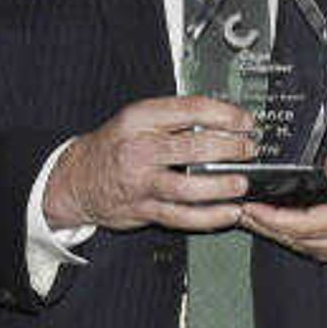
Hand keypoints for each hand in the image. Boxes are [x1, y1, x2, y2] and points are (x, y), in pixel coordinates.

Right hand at [44, 95, 261, 233]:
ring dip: (221, 187)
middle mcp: (139, 149)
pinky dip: (209, 217)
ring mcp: (141, 182)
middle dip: (229, 149)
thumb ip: (174, 119)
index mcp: (140, 119)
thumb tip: (222, 119)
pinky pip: (181, 217)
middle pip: (192, 148)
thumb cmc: (114, 147)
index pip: (190, 110)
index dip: (225, 115)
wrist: (77, 180)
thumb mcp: (137, 120)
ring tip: (241, 184)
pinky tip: (228, 213)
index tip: (246, 121)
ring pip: (188, 187)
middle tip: (249, 150)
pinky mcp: (143, 210)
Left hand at [244, 146, 326, 267]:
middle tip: (239, 211)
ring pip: (299, 247)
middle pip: (296, 239)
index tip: (251, 207)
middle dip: (265, 226)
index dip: (273, 217)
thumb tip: (326, 168)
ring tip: (249, 217)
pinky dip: (287, 236)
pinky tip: (270, 225)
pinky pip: (308, 248)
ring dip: (272, 232)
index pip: (304, 224)